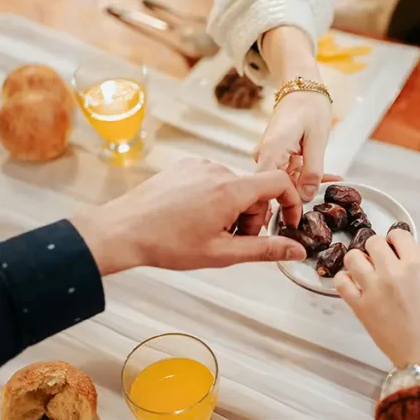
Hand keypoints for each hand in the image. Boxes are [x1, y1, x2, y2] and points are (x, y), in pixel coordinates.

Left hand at [71, 158, 305, 274]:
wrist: (123, 231)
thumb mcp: (222, 253)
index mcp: (230, 190)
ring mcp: (200, 165)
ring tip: (208, 232)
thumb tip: (297, 249)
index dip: (291, 201)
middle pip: (255, 190)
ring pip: (235, 187)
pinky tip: (194, 217)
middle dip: (252, 216)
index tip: (288, 220)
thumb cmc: (167, 244)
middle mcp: (217, 170)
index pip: (279, 181)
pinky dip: (215, 198)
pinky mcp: (185, 166)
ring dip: (232, 209)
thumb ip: (264, 249)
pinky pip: (214, 179)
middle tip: (231, 240)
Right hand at [257, 26, 333, 200]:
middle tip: (321, 203)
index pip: (267, 191)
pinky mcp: (276, 156)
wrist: (302, 86)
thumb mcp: (317, 139)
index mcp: (271, 152)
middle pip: (275, 190)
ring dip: (307, 187)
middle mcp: (264, 156)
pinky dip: (306, 176)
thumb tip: (306, 196)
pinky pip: (289, 173)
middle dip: (298, 199)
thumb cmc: (309, 106)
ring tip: (332, 185)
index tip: (300, 217)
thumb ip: (312, 170)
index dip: (282, 207)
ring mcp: (269, 157)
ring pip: (285, 183)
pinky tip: (327, 177)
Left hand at [335, 230, 419, 376]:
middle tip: (382, 260)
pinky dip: (345, 279)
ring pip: (352, 256)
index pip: (398, 234)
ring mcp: (374, 289)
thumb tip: (404, 253)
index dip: (397, 240)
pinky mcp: (360, 307)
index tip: (396, 248)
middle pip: (373, 241)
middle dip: (377, 248)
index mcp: (418, 265)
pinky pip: (341, 282)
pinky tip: (354, 283)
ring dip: (359, 260)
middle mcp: (393, 272)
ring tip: (366, 270)